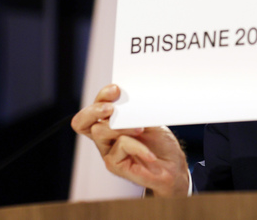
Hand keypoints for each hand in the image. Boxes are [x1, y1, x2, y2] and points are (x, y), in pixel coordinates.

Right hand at [71, 84, 189, 196]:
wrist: (173, 167)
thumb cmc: (161, 143)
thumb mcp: (150, 121)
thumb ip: (136, 112)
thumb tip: (129, 102)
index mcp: (111, 123)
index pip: (94, 108)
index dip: (101, 97)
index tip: (116, 89)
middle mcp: (105, 137)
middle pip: (83, 121)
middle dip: (95, 110)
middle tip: (112, 108)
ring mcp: (108, 151)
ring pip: (100, 131)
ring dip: (122, 126)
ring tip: (141, 130)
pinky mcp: (114, 165)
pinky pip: (120, 146)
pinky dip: (138, 147)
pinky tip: (150, 154)